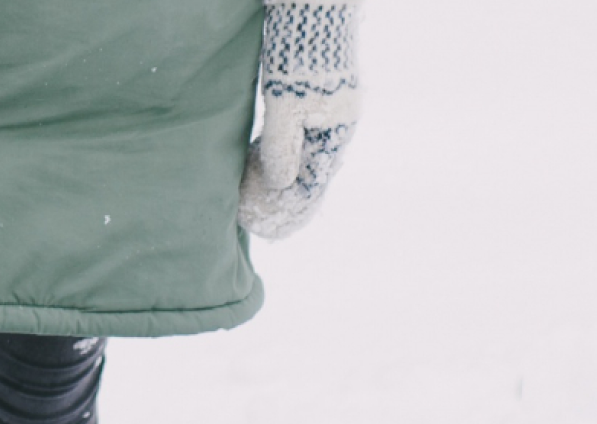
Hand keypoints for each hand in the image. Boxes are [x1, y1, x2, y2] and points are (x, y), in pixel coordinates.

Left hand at [239, 1, 362, 239]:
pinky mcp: (315, 95)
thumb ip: (282, 148)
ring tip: (259, 197)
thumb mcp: (285, 106)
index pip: (316, 183)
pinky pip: (300, 134)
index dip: (294, 208)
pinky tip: (262, 160)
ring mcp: (329, 109)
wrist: (312, 9)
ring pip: (305, 152)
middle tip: (262, 220)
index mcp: (337, 130)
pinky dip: (282, 152)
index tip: (272, 228)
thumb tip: (282, 186)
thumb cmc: (299, 57)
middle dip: (288, 197)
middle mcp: (338, 123)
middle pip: (312, 170)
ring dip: (284, 175)